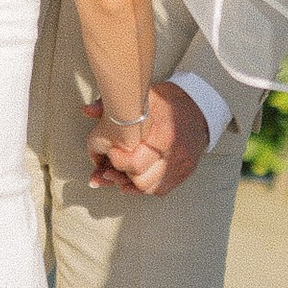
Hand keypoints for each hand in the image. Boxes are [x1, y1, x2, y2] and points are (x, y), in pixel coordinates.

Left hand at [86, 83, 209, 198]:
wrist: (200, 109)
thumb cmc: (169, 102)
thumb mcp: (143, 98)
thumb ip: (113, 105)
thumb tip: (86, 111)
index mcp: (163, 133)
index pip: (135, 161)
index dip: (117, 160)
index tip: (111, 152)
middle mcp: (174, 152)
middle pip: (140, 177)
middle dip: (120, 172)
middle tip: (109, 166)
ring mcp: (181, 165)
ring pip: (148, 187)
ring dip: (130, 182)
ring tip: (118, 174)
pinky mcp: (184, 172)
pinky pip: (160, 190)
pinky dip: (143, 187)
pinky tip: (132, 180)